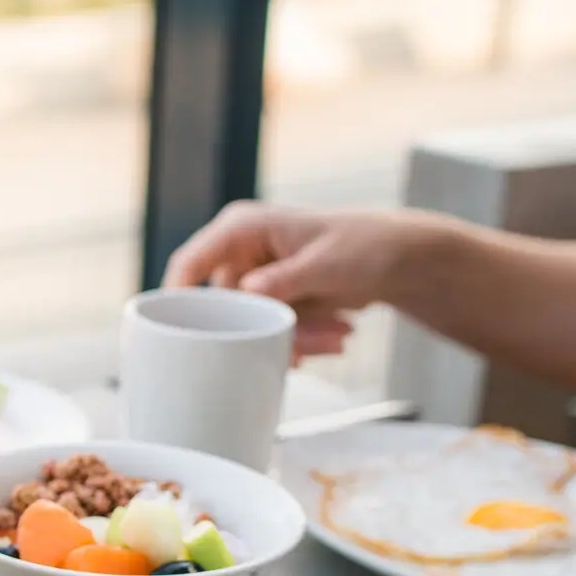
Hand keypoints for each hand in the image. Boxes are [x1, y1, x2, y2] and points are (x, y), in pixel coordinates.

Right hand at [164, 202, 420, 359]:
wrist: (399, 259)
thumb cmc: (366, 245)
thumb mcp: (326, 264)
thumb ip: (284, 280)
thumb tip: (245, 291)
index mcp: (242, 228)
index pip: (188, 264)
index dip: (176, 301)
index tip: (180, 337)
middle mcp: (238, 253)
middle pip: (222, 307)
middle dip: (259, 331)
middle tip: (300, 347)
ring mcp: (252, 281)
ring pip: (248, 326)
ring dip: (290, 338)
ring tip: (336, 335)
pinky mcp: (268, 303)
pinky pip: (267, 333)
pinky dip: (298, 341)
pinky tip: (334, 336)